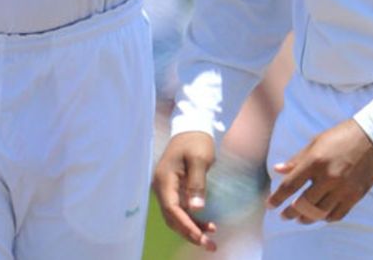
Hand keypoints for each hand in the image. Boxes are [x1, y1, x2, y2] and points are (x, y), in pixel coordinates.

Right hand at [151, 131, 218, 251]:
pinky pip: (179, 210)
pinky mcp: (173, 189)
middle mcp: (161, 186)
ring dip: (190, 228)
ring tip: (210, 237)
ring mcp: (166, 188)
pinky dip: (191, 220)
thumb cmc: (196, 142)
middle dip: (189, 233)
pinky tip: (206, 224)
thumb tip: (196, 209)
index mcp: (165, 179)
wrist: (192, 127)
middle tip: (210, 245)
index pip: (172, 210)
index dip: (187, 226)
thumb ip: (197, 184)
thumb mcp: (200, 160)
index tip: (203, 237)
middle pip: (171, 217)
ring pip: (175, 216)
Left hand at [267, 118, 372, 224]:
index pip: (290, 185)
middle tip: (284, 216)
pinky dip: (326, 217)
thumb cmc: (339, 137)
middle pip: (304, 203)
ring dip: (307, 218)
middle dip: (290, 212)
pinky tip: (321, 215)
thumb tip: (277, 170)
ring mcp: (343, 188)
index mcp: (314, 162)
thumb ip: (296, 160)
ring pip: (320, 212)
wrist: (371, 138)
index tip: (269, 205)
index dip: (277, 198)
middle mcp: (328, 177)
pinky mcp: (356, 195)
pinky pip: (338, 214)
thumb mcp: (314, 143)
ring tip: (300, 218)